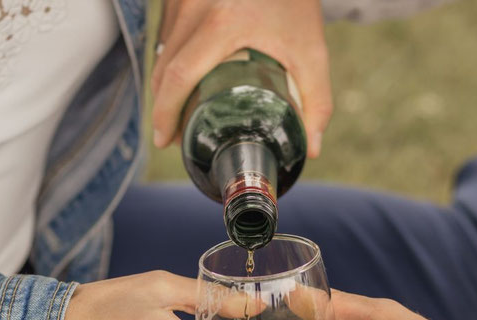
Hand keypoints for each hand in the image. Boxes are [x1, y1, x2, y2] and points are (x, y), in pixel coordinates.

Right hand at [152, 0, 332, 156]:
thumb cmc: (294, 0)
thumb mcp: (311, 50)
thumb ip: (316, 100)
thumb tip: (310, 147)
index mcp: (221, 24)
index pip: (179, 77)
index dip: (166, 114)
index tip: (165, 139)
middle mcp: (194, 8)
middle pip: (163, 69)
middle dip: (163, 108)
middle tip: (173, 135)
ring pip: (161, 52)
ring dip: (164, 86)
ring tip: (179, 114)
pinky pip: (167, 35)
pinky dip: (169, 62)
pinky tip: (181, 82)